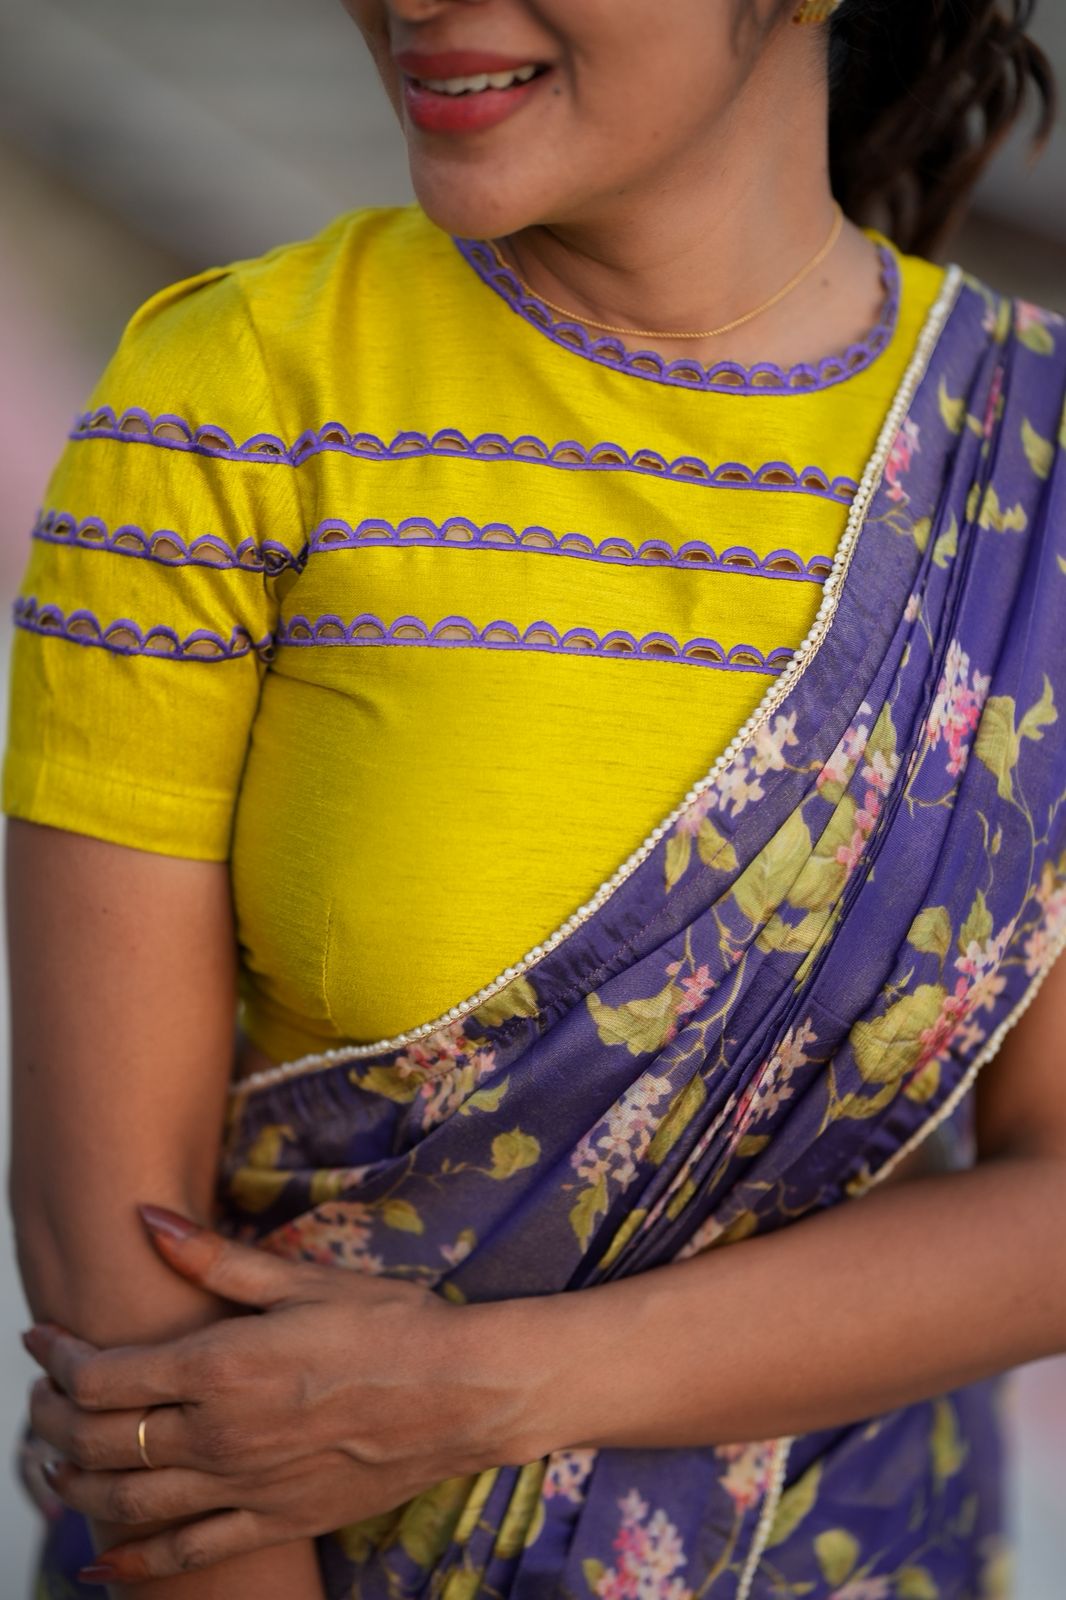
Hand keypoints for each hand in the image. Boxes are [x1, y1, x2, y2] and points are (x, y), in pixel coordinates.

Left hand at [22, 1206, 528, 1585]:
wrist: (461, 1393)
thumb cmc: (389, 1326)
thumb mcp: (300, 1280)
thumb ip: (213, 1258)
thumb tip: (146, 1219)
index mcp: (221, 1367)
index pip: (105, 1376)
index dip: (60, 1359)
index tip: (43, 1341)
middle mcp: (220, 1436)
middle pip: (102, 1440)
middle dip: (54, 1419)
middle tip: (41, 1398)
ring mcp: (244, 1487)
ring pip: (127, 1502)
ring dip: (76, 1483)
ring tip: (56, 1461)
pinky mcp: (274, 1521)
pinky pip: (185, 1554)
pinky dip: (132, 1558)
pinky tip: (102, 1557)